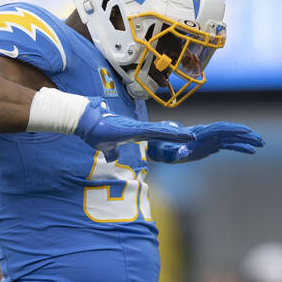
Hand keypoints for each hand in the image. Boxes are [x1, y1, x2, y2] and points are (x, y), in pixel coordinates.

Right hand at [75, 99, 193, 160]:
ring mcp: (138, 128)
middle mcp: (139, 129)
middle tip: (194, 137)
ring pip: (162, 132)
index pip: (156, 136)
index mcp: (134, 133)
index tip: (181, 139)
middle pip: (163, 133)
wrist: (87, 122)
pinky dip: (168, 133)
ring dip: (178, 135)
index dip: (169, 137)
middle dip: (178, 136)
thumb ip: (111, 152)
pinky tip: (178, 134)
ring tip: (192, 136)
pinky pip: (155, 132)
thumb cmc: (95, 131)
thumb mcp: (106, 147)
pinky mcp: (135, 129)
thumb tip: (113, 158)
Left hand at [148, 122, 264, 162]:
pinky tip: (251, 151)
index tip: (247, 131)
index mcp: (200, 133)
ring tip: (261, 144)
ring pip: (231, 138)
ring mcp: (210, 139)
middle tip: (261, 140)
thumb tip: (180, 153)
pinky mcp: (210, 146)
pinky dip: (239, 147)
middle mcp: (207, 134)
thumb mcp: (168, 151)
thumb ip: (176, 151)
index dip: (233, 129)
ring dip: (246, 140)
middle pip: (230, 132)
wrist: (161, 147)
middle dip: (245, 135)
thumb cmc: (164, 148)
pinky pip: (228, 145)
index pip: (220, 129)